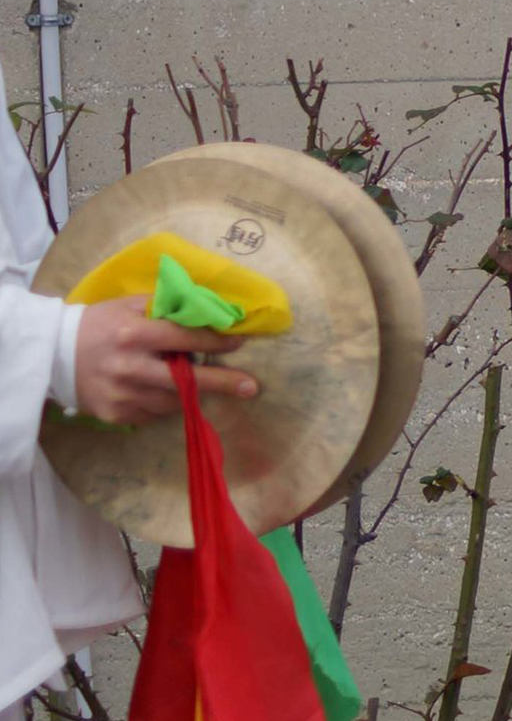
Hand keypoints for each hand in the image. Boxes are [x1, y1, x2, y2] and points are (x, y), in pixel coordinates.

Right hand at [72, 295, 257, 424]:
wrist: (50, 353)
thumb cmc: (97, 324)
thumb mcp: (128, 306)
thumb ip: (165, 308)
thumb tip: (209, 308)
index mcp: (133, 335)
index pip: (185, 338)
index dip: (215, 341)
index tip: (239, 343)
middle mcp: (129, 367)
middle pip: (187, 379)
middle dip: (224, 383)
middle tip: (252, 387)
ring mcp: (122, 395)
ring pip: (174, 400)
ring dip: (191, 392)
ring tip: (197, 382)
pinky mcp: (116, 415)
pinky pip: (155, 413)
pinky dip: (165, 403)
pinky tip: (161, 391)